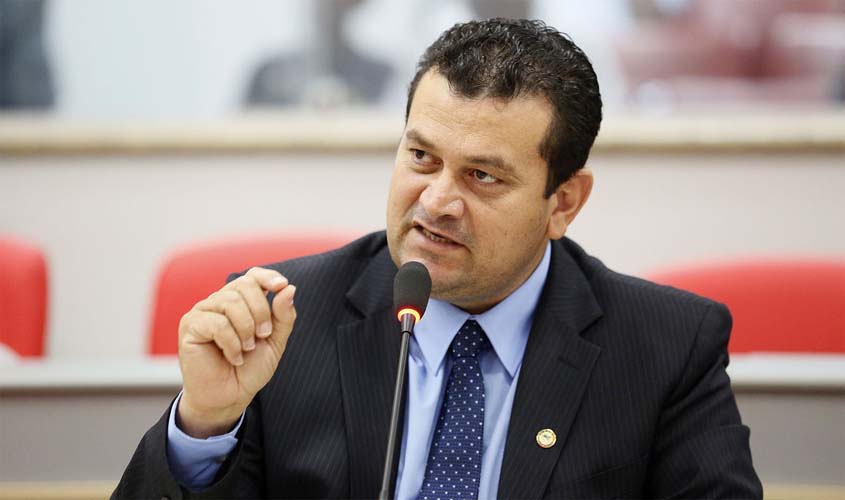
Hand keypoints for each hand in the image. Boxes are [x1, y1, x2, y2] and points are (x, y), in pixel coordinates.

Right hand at [176, 267, 296, 437]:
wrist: (230, 396)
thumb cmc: (250, 368)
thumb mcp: (275, 341)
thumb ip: (283, 316)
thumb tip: (288, 288)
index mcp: (240, 301)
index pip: (252, 275)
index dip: (267, 276)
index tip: (280, 286)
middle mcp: (219, 301)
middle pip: (245, 285)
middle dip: (261, 311)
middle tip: (262, 336)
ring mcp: (203, 312)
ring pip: (230, 300)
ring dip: (246, 328)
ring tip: (247, 349)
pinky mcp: (190, 326)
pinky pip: (216, 322)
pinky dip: (231, 342)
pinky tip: (233, 357)